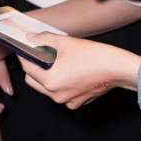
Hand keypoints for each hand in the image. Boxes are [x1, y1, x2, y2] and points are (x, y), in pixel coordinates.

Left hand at [18, 33, 140, 108]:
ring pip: (48, 89)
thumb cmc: (93, 55)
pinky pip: (62, 94)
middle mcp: (57, 95)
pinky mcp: (79, 102)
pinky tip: (69, 72)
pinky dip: (62, 84)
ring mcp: (68, 101)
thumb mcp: (64, 42)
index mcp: (50, 81)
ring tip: (56, 62)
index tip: (24, 50)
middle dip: (33, 69)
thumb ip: (43, 40)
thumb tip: (30, 38)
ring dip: (47, 77)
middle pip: (34, 82)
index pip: (28, 69)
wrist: (117, 68)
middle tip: (39, 55)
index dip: (24, 57)